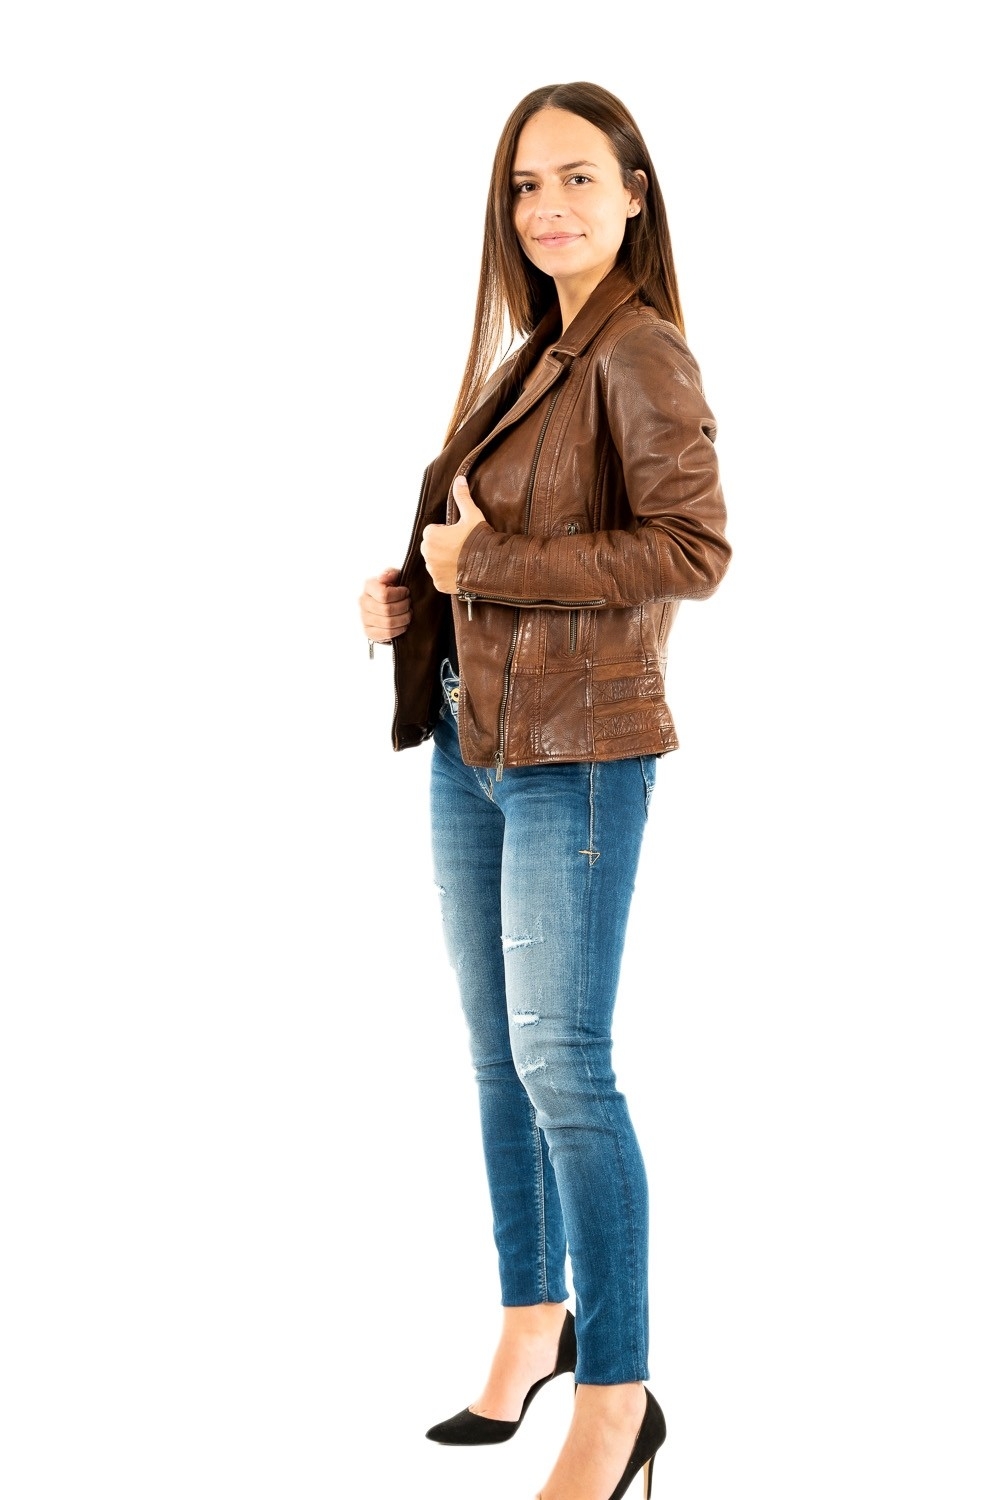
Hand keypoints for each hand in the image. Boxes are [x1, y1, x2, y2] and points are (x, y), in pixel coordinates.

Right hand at [359, 567, 410, 642]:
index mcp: (369, 586)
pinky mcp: (369, 631)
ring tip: (408, 614)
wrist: (390, 605)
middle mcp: (364, 602)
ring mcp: (365, 618)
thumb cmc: (394, 590)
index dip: (400, 595)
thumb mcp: (395, 577)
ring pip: (388, 623)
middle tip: (409, 605)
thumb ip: (391, 573)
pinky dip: (399, 629)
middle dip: (404, 607)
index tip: (406, 592)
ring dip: (403, 619)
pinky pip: (387, 633)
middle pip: (387, 610)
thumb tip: (383, 577)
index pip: (384, 595)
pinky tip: (403, 624)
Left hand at [420, 476, 487, 593]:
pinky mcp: (439, 584)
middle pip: (432, 547)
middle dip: (443, 546)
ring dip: (444, 560)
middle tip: (461, 547)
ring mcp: (432, 571)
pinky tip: (461, 571)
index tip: (459, 535)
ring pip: (435, 562)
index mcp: (431, 536)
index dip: (446, 532)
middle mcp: (427, 554)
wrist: (490, 566)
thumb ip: (462, 497)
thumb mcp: (472, 515)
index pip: (433, 531)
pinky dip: (448, 575)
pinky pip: (440, 577)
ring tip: (462, 559)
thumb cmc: (479, 540)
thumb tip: (459, 479)